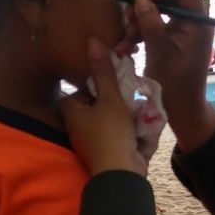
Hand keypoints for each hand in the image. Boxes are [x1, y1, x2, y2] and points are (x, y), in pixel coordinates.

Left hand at [59, 39, 147, 175]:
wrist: (122, 173)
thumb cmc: (111, 133)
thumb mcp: (110, 98)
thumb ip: (104, 72)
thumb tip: (92, 41)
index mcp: (72, 115)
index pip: (75, 93)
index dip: (90, 85)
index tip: (107, 79)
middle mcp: (79, 129)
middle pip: (94, 106)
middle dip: (111, 98)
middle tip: (126, 88)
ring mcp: (94, 142)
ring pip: (108, 120)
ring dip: (123, 113)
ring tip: (137, 102)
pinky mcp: (109, 151)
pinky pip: (118, 134)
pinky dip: (128, 128)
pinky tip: (142, 120)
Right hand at [127, 0, 214, 148]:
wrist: (181, 109)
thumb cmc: (175, 85)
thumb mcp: (161, 54)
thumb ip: (152, 25)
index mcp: (198, 23)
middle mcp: (192, 21)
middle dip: (144, 5)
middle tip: (127, 19)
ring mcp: (181, 29)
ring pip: (156, 10)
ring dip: (137, 22)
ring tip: (125, 40)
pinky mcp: (170, 37)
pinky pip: (152, 24)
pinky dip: (138, 33)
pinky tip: (126, 48)